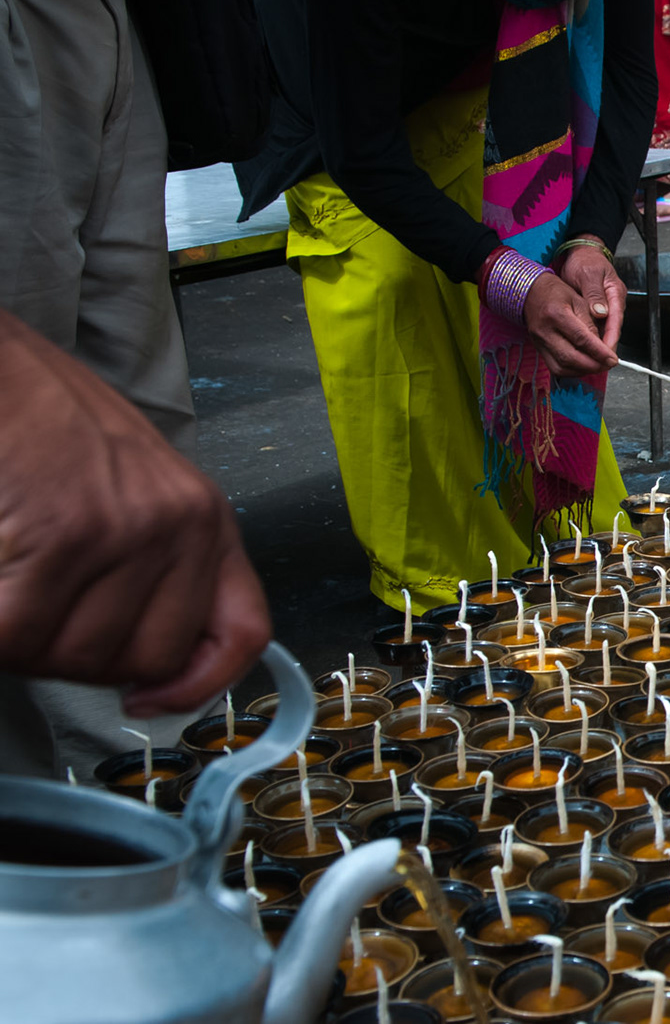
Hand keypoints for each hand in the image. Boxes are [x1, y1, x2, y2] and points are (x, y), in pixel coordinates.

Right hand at [0, 309, 270, 716]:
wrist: (1, 369)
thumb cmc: (52, 426)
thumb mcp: (134, 492)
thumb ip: (154, 567)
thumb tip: (148, 666)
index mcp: (206, 519)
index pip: (244, 632)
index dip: (200, 685)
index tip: (148, 701)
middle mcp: (182, 526)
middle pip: (141, 659)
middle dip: (77, 657)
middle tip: (38, 612)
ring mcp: (128, 530)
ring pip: (73, 654)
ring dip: (23, 639)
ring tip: (11, 581)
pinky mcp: (66, 532)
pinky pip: (18, 631)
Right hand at [524, 270, 617, 376]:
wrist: (531, 293)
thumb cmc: (556, 293)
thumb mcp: (579, 300)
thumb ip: (591, 322)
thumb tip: (604, 345)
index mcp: (556, 314)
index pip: (581, 339)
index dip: (599, 352)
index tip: (613, 359)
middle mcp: (545, 331)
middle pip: (570, 358)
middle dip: (593, 366)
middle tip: (608, 364)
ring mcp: (539, 343)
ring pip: (562, 368)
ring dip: (583, 371)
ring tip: (598, 366)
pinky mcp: (539, 350)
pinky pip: (555, 368)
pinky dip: (572, 371)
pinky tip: (584, 366)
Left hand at [556, 239, 625, 356]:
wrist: (581, 254)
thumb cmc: (585, 262)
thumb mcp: (589, 274)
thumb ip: (594, 293)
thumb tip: (601, 313)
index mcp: (615, 294)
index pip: (616, 320)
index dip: (611, 338)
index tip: (606, 352)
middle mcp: (612, 304)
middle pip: (612, 330)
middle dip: (605, 348)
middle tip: (597, 363)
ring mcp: (605, 309)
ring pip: (603, 332)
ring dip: (597, 346)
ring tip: (588, 361)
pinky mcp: (596, 312)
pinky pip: (595, 329)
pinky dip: (589, 340)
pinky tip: (581, 349)